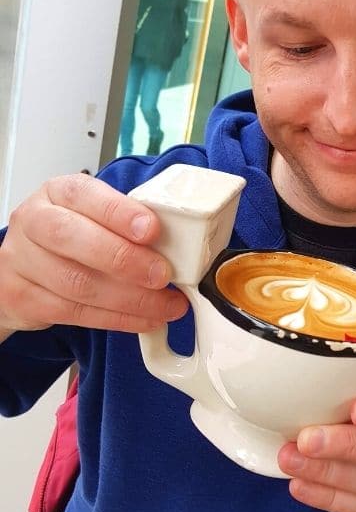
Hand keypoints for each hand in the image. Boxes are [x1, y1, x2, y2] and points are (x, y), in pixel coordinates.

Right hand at [0, 173, 187, 334]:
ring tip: (166, 304)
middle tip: (162, 275)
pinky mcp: (24, 298)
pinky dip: (119, 319)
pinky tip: (146, 318)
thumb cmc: (69, 236)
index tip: (152, 229)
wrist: (22, 268)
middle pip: (72, 238)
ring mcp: (23, 261)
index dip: (119, 212)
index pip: (84, 194)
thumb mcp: (92, 215)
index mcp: (57, 193)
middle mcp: (34, 222)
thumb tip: (177, 239)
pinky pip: (76, 313)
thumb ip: (125, 221)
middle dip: (125, 259)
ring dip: (131, 298)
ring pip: (77, 283)